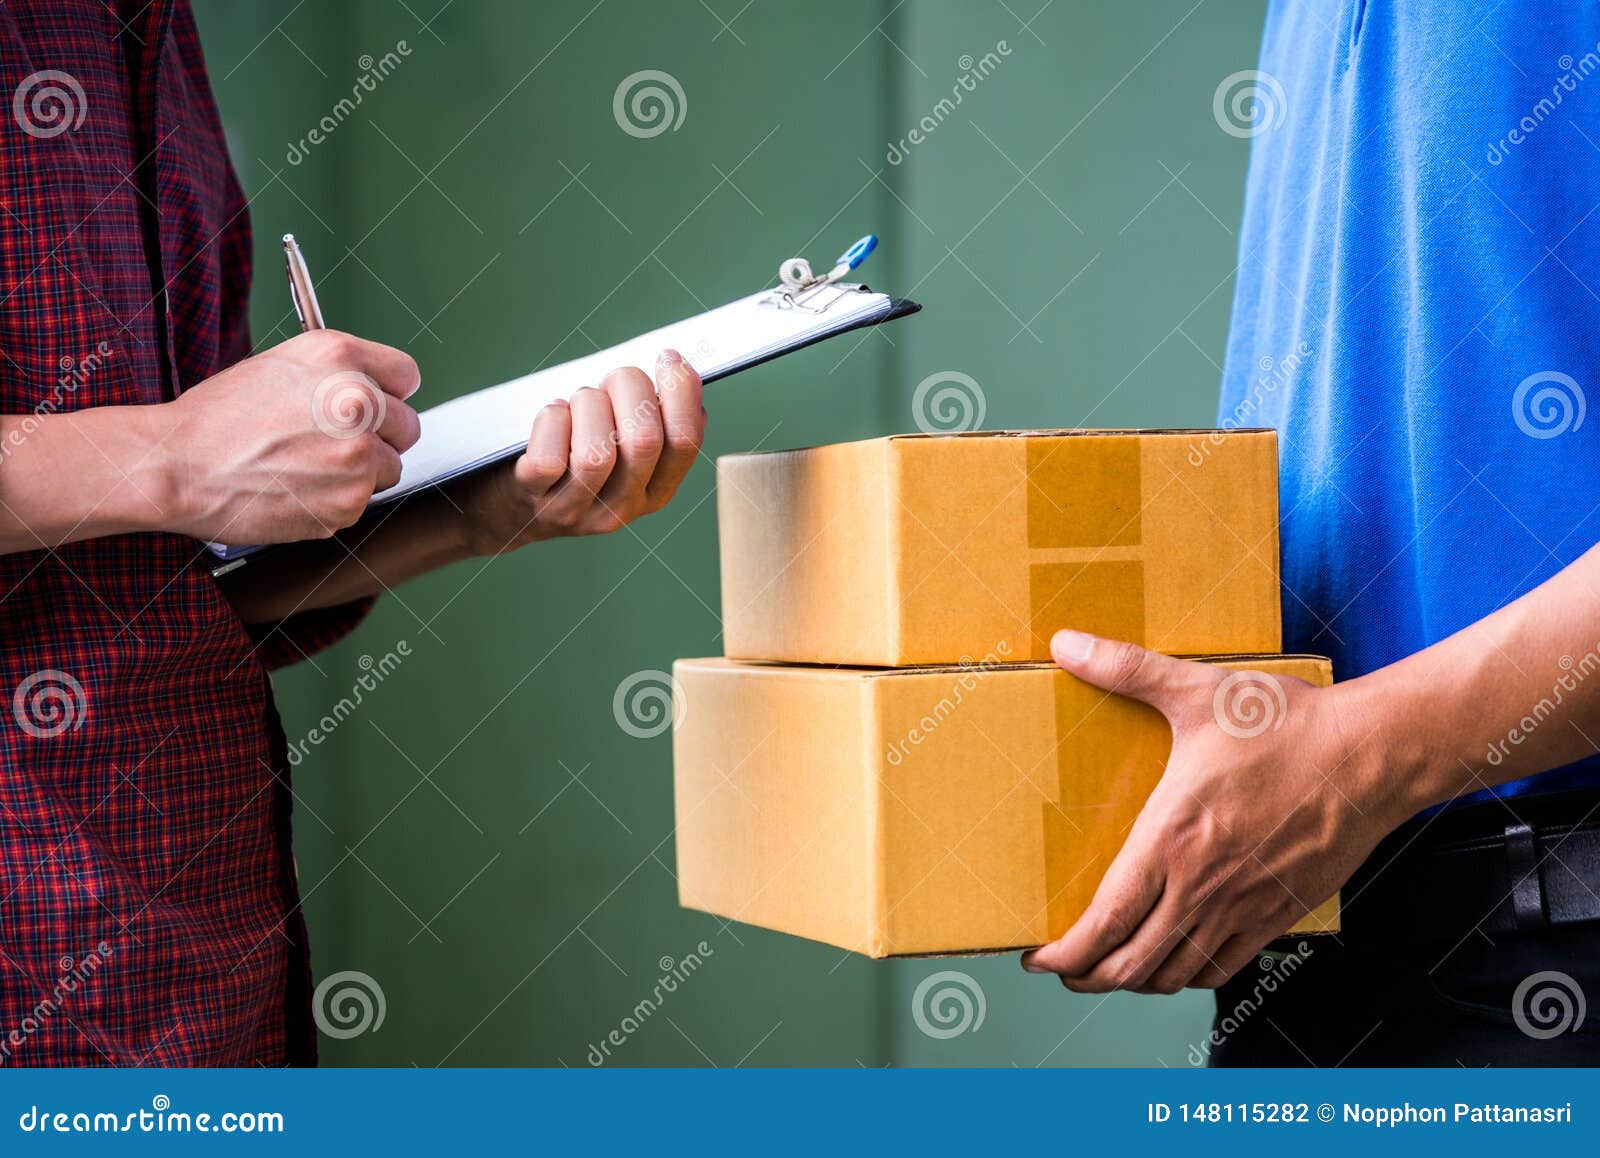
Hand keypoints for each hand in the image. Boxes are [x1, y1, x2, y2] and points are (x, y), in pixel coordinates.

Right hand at [159, 329, 420, 542]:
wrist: (178, 466)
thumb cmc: (218, 418)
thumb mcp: (281, 367)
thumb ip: (338, 374)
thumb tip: (378, 391)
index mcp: (339, 358)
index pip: (407, 376)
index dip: (389, 392)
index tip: (378, 404)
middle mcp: (357, 402)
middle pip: (407, 426)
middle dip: (380, 436)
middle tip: (337, 443)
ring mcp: (357, 456)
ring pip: (388, 468)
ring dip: (359, 472)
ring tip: (306, 465)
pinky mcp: (348, 502)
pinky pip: (361, 502)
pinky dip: (335, 501)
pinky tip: (296, 488)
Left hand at [450, 349, 703, 554]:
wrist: (505, 507)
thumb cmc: (570, 456)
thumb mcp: (620, 449)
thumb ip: (651, 421)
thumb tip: (683, 378)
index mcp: (654, 492)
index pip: (684, 443)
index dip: (682, 392)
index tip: (668, 358)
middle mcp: (621, 508)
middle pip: (645, 441)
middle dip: (630, 388)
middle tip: (611, 378)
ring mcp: (576, 508)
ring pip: (598, 452)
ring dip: (588, 405)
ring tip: (577, 401)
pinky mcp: (533, 499)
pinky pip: (549, 459)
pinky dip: (552, 421)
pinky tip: (553, 413)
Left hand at [1020, 629, 1400, 992]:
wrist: (1373, 756)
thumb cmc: (1286, 725)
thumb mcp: (1198, 691)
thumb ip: (1126, 669)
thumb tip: (1066, 644)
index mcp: (1171, 841)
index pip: (1105, 922)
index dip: (1066, 952)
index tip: (1036, 956)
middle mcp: (1202, 887)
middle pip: (1131, 965)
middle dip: (1087, 975)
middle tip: (1063, 967)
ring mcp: (1243, 908)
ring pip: (1175, 975)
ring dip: (1134, 981)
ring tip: (1110, 967)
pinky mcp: (1278, 914)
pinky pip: (1223, 967)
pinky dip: (1187, 976)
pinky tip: (1175, 960)